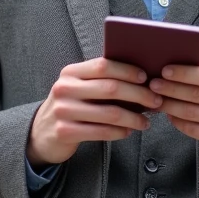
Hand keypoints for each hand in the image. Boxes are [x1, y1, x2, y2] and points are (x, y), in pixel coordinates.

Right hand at [27, 57, 163, 167]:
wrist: (42, 132)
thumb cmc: (72, 105)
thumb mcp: (79, 87)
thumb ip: (102, 80)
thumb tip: (142, 77)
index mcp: (71, 72)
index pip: (103, 65)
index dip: (127, 70)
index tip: (146, 77)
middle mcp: (65, 89)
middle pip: (111, 88)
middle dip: (139, 94)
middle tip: (156, 101)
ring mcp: (63, 111)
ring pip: (110, 113)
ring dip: (134, 118)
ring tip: (146, 121)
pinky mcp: (65, 132)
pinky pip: (102, 131)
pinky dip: (120, 132)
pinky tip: (129, 131)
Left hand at [150, 63, 198, 150]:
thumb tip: (172, 67)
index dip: (184, 74)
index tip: (165, 71)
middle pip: (196, 95)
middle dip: (171, 89)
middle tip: (153, 85)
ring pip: (192, 113)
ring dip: (170, 106)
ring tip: (156, 100)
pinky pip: (194, 129)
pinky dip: (177, 121)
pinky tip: (169, 114)